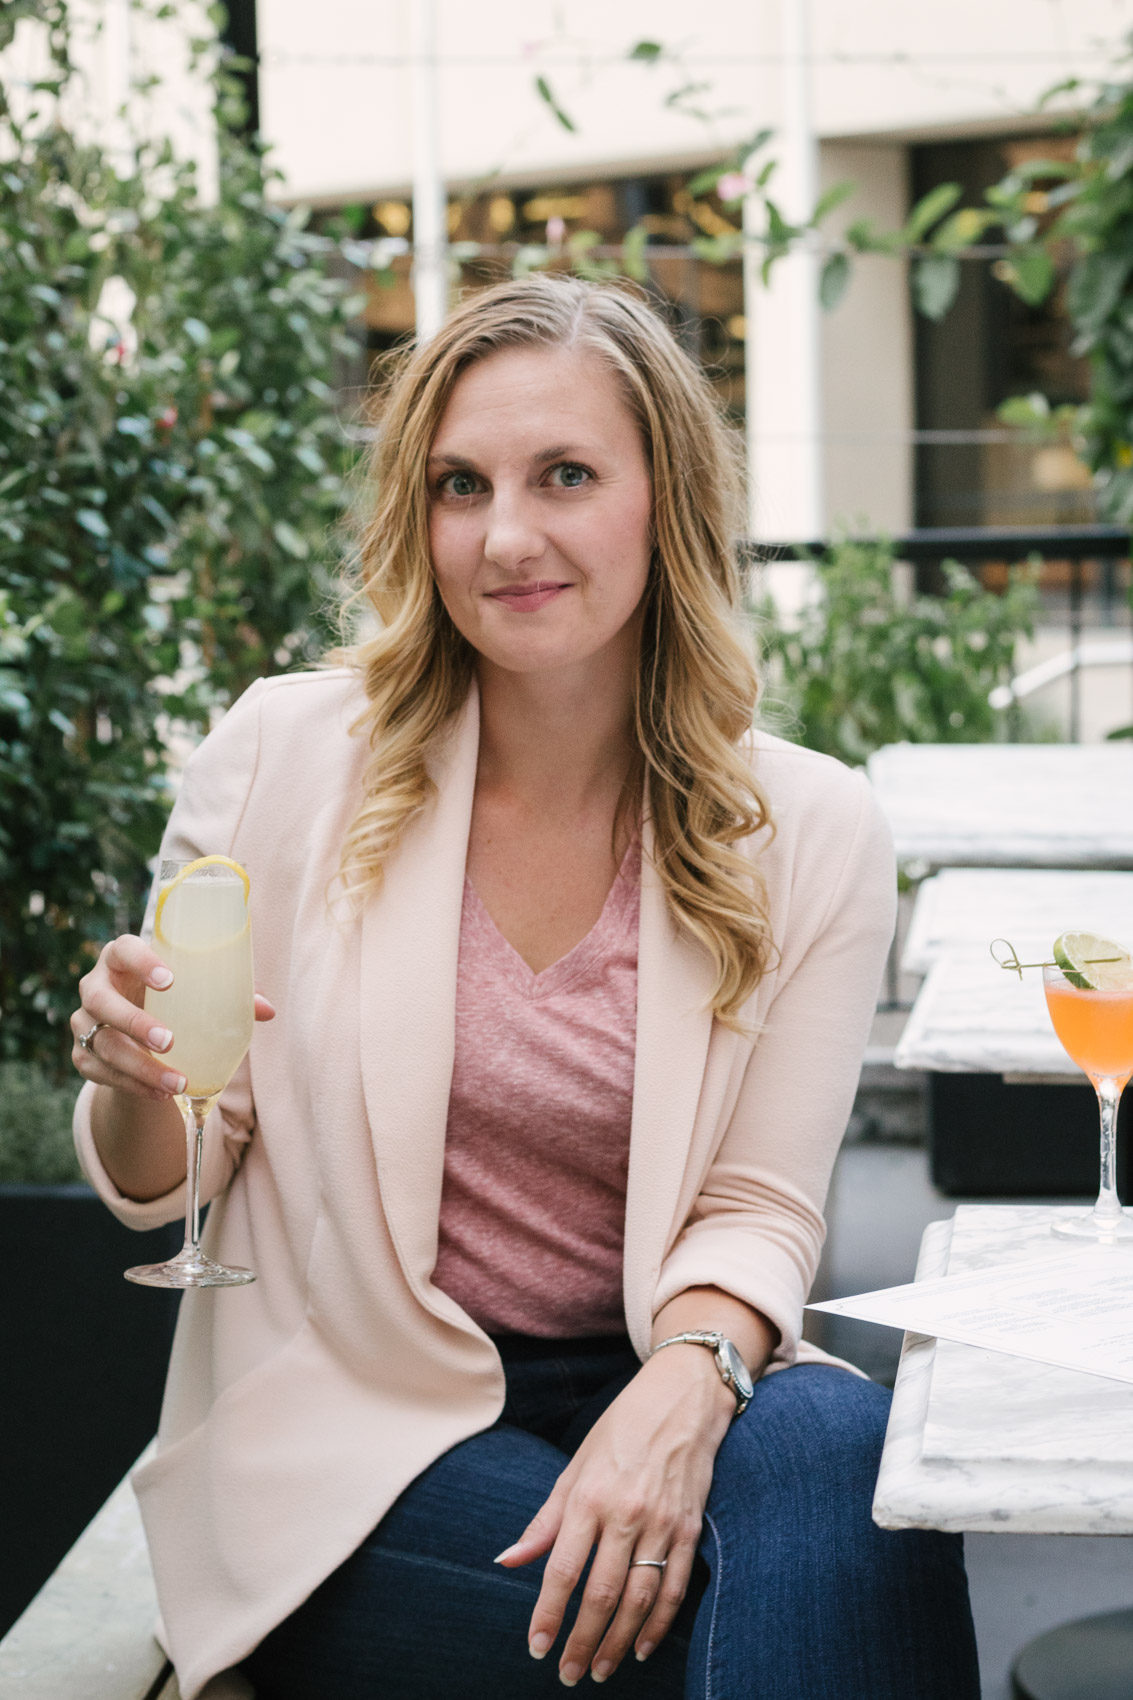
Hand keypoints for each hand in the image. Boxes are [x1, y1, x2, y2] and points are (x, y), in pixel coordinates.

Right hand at [71, 934, 274, 1099]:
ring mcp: (83, 1021)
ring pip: (102, 1044)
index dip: (142, 962)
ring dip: (139, 1066)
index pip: (123, 949)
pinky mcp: (81, 1054)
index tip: (170, 980)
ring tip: (177, 1082)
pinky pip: (100, 1072)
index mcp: (121, 958)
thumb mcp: (193, 993)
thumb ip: (229, 997)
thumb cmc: (172, 999)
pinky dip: (132, 1085)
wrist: (137, 1032)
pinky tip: (160, 1094)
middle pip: (103, 1001)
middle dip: (134, 1022)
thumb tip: (268, 1011)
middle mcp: (95, 985)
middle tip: (168, 1041)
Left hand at [494, 1344, 734, 1684]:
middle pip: (601, 1594)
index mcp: (589, 1496)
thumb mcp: (576, 1465)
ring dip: (617, 1642)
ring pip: (639, 1600)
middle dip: (582, 1641)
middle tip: (568, 1673)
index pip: (563, 1569)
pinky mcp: (690, 1528)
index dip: (548, 1615)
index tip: (537, 1648)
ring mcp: (662, 1523)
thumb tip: (507, 1561)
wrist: (683, 1397)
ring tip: (601, 1669)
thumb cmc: (622, 1428)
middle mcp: (626, 1513)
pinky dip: (659, 1624)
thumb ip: (545, 1520)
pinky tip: (642, 1647)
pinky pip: (675, 1588)